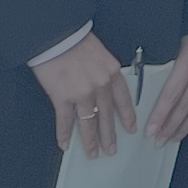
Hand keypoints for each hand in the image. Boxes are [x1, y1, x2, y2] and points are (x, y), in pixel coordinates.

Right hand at [31, 33, 139, 159]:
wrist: (56, 34)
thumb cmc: (75, 40)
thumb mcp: (100, 54)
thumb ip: (105, 72)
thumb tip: (105, 88)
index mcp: (112, 73)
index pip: (124, 100)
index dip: (128, 117)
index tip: (131, 129)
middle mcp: (100, 86)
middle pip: (107, 117)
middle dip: (110, 136)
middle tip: (112, 150)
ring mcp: (82, 93)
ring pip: (88, 123)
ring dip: (90, 141)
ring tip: (93, 153)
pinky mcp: (62, 97)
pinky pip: (65, 121)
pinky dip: (64, 135)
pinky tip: (65, 145)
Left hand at [143, 35, 187, 142]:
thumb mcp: (181, 40)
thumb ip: (172, 64)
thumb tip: (154, 86)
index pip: (172, 94)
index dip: (161, 115)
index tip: (152, 129)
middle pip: (185, 105)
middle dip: (171, 126)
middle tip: (159, 139)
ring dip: (185, 124)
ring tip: (173, 136)